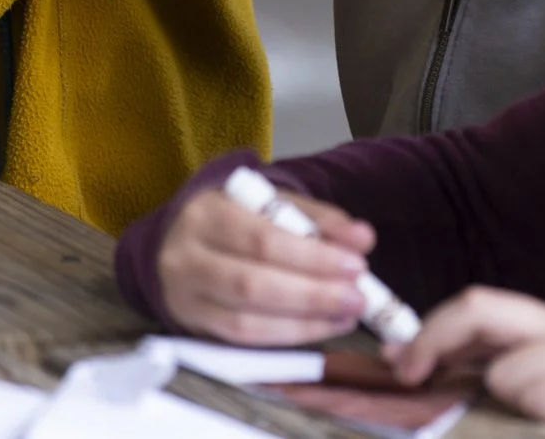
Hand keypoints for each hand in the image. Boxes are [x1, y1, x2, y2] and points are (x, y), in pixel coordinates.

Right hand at [156, 182, 377, 345]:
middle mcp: (186, 257)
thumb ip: (318, 218)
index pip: (262, 239)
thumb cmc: (237, 217)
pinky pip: (242, 341)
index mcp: (207, 213)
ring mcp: (185, 297)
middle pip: (252, 285)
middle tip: (358, 297)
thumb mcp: (272, 202)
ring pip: (246, 322)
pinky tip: (320, 327)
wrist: (182, 238)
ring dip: (304, 323)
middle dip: (313, 295)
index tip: (356, 264)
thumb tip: (362, 238)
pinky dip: (286, 337)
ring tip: (345, 315)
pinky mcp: (193, 326)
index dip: (312, 257)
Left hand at [387, 289, 544, 438]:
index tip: (393, 364)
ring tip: (543, 430)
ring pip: (504, 367)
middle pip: (479, 306)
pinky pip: (533, 390)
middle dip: (430, 337)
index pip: (476, 309)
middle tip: (407, 377)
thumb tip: (419, 372)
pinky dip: (534, 412)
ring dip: (504, 407)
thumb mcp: (540, 408)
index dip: (426, 331)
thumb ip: (492, 384)